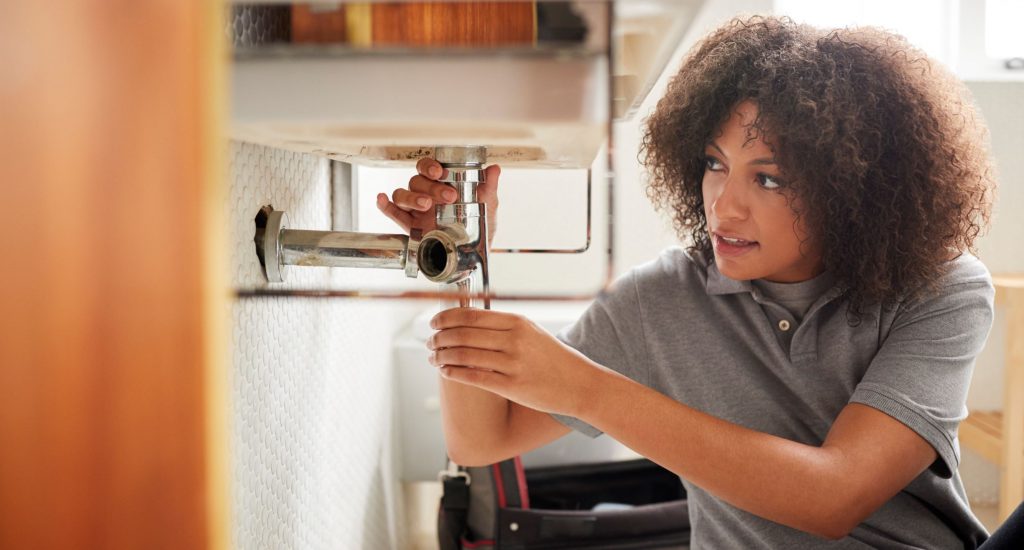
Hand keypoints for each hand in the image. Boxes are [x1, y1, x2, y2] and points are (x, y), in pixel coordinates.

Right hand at [376, 157, 500, 245]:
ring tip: (426, 206)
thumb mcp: (487, 205)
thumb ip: (489, 187)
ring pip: (402, 194)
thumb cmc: (478, 226)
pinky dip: (384, 205)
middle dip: (430, 187)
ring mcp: (416, 209)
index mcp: (442, 183)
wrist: (472, 253)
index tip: (440, 172)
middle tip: (448, 197)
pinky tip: (382, 199)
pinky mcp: (409, 225)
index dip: (429, 166)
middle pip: (416, 181)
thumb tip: (494, 169)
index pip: (428, 167)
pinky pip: (392, 212)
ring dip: (411, 197)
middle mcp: (425, 193)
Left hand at [426, 307, 599, 415]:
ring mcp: (513, 363)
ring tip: (433, 357)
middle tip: (429, 341)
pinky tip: (444, 371)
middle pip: (463, 334)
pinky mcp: (511, 386)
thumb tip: (469, 320)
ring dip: (442, 356)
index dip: (445, 318)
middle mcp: (514, 339)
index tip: (434, 322)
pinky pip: (473, 376)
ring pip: (464, 355)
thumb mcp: (532, 332)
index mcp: (517, 322)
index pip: (470, 315)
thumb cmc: (554, 359)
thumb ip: (504, 326)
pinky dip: (453, 372)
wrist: (580, 384)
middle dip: (439, 338)